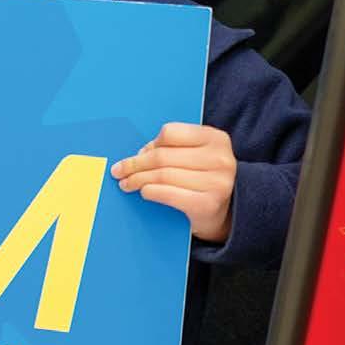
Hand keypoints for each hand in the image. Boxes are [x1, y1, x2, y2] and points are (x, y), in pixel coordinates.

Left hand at [111, 123, 235, 242]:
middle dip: (135, 164)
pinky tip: (143, 192)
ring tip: (126, 183)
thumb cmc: (201, 178)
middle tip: (119, 171)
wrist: (224, 212)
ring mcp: (217, 182)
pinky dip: (150, 192)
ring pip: (162, 175)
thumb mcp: (193, 156)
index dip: (149, 144)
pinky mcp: (208, 203)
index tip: (138, 154)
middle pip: (162, 156)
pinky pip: (168, 194)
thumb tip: (138, 155)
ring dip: (137, 180)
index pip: (170, 133)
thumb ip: (170, 149)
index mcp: (216, 139)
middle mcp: (220, 158)